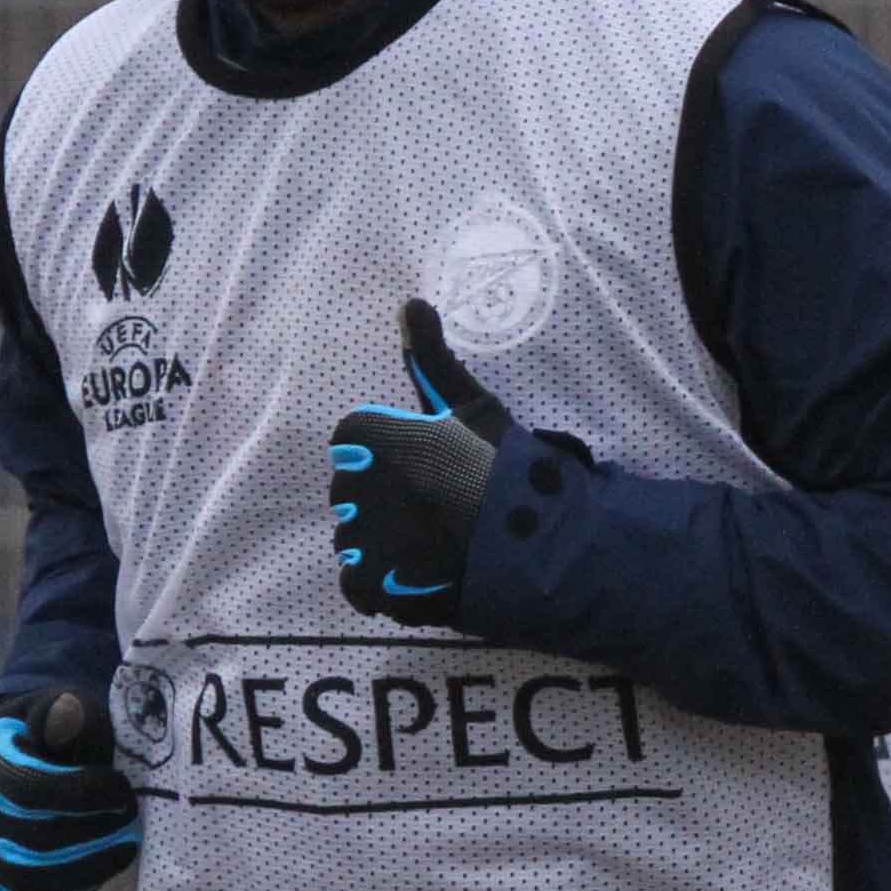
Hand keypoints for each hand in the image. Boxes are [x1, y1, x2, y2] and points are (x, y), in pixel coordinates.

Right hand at [0, 689, 139, 890]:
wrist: (42, 771)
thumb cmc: (66, 736)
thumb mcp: (71, 710)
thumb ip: (71, 712)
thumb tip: (68, 711)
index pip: (25, 788)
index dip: (83, 794)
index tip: (122, 790)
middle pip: (28, 839)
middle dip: (92, 832)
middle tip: (130, 820)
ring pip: (25, 881)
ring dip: (88, 868)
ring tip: (124, 846)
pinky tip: (99, 868)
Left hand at [328, 298, 514, 626]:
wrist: (538, 543)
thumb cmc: (506, 468)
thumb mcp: (471, 406)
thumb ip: (429, 359)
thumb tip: (409, 303)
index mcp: (368, 437)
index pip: (353, 441)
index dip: (391, 453)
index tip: (428, 467)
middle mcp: (354, 486)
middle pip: (351, 491)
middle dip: (386, 497)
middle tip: (440, 507)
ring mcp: (362, 542)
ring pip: (353, 538)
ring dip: (383, 542)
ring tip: (433, 544)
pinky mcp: (373, 588)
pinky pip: (356, 585)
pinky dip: (380, 584)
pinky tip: (413, 577)